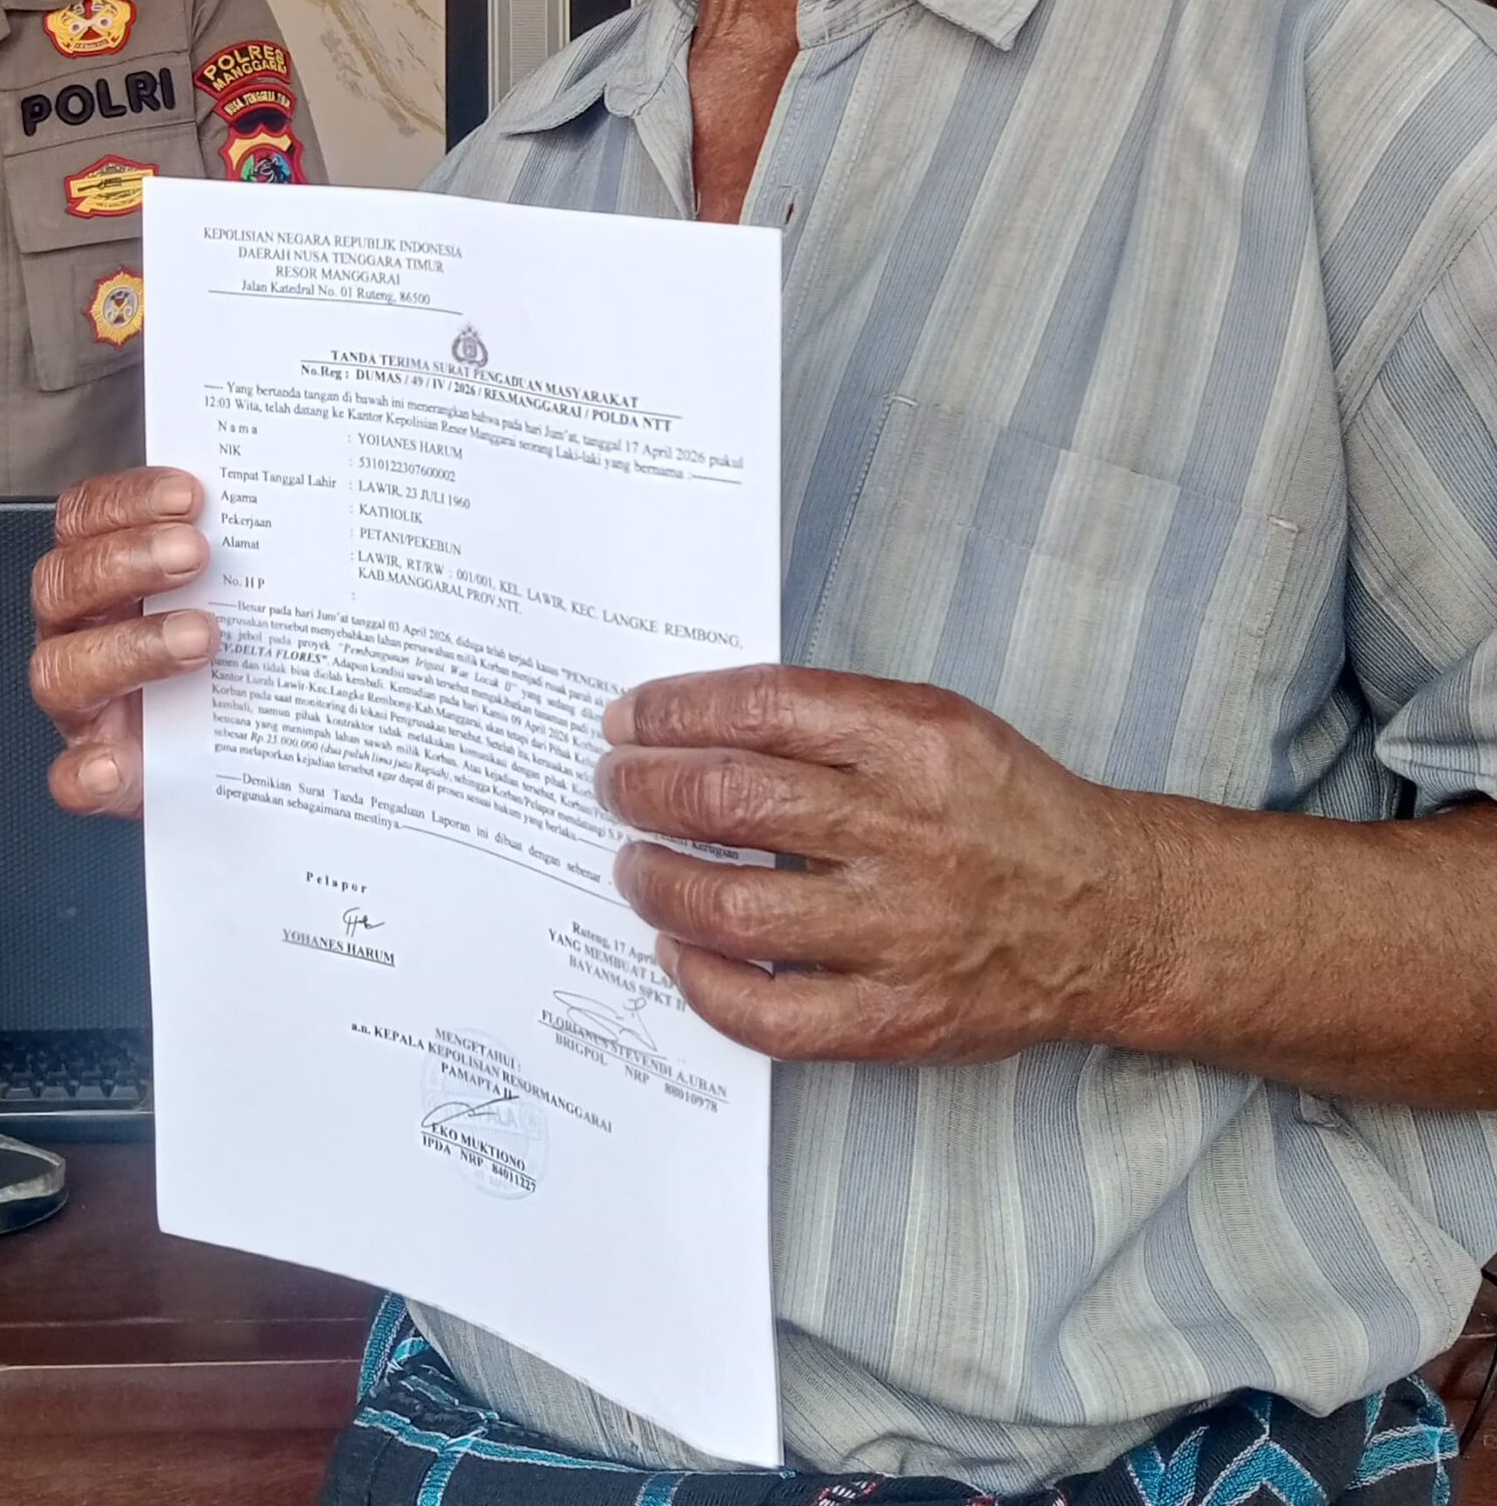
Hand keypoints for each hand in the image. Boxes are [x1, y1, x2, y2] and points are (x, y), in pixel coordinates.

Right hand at [29, 467, 217, 817]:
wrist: (229, 750)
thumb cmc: (224, 654)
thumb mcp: (233, 593)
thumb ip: (245, 553)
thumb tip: (300, 511)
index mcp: (101, 575)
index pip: (87, 518)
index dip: (128, 500)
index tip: (189, 493)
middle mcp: (79, 630)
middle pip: (66, 582)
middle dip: (128, 560)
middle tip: (195, 552)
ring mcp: (81, 701)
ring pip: (62, 668)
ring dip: (129, 647)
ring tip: (199, 637)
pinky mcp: (96, 772)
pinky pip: (69, 775)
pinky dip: (85, 771)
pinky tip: (117, 763)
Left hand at [593, 667, 1158, 1062]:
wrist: (1112, 915)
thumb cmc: (1005, 807)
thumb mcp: (934, 721)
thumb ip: (827, 716)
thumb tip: (692, 724)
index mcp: (913, 741)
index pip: (757, 709)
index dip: (672, 712)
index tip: (626, 721)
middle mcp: (904, 832)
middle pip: (729, 801)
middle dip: (644, 789)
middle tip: (614, 787)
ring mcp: (899, 933)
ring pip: (732, 908)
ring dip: (657, 882)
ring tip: (633, 865)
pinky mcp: (897, 1017)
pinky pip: (770, 1013)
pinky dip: (704, 984)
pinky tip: (679, 953)